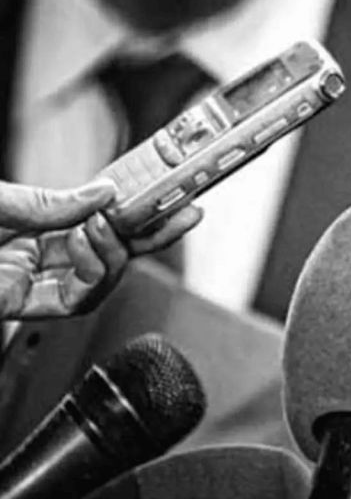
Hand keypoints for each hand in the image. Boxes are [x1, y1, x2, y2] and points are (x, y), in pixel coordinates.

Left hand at [0, 179, 201, 318]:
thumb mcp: (1, 200)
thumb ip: (49, 201)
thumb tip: (103, 192)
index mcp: (34, 225)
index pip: (99, 218)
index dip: (137, 209)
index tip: (169, 195)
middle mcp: (39, 255)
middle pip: (115, 250)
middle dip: (154, 232)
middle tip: (184, 214)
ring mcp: (35, 282)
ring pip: (105, 277)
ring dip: (114, 251)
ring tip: (101, 225)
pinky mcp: (27, 306)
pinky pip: (80, 299)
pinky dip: (93, 272)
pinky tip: (84, 248)